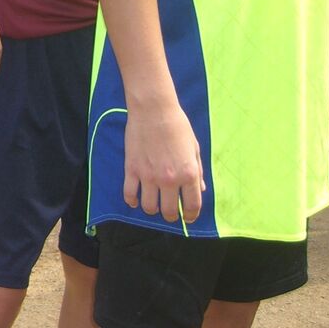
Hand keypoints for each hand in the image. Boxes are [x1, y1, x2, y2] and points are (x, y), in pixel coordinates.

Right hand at [121, 101, 204, 223]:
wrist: (154, 110)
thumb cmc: (177, 126)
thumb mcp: (194, 149)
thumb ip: (197, 171)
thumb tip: (199, 189)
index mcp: (189, 174)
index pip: (192, 206)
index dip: (191, 216)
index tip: (187, 218)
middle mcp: (169, 179)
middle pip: (169, 211)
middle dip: (170, 216)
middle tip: (169, 212)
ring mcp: (149, 175)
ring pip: (148, 207)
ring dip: (151, 209)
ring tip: (152, 204)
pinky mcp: (132, 169)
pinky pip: (129, 193)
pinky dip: (131, 201)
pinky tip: (134, 199)